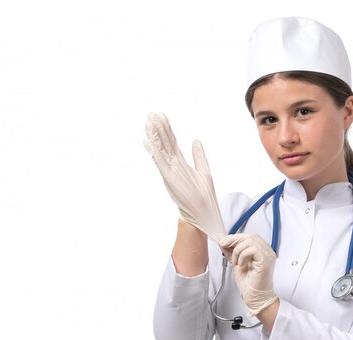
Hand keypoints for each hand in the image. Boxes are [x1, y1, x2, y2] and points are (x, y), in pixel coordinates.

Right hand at [144, 112, 225, 241]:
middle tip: (151, 114)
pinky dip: (154, 153)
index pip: (172, 142)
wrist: (203, 214)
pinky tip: (148, 143)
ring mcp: (171, 172)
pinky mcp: (170, 179)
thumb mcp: (204, 171)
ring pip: (161, 150)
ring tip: (148, 123)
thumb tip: (195, 140)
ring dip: (154, 137)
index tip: (161, 116)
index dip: (166, 129)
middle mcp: (173, 166)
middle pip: (164, 143)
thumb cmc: (204, 196)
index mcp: (181, 163)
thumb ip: (199, 156)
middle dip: (158, 128)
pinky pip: (160, 163)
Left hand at [219, 234, 277, 315]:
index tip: (224, 241)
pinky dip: (243, 255)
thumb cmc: (250, 284)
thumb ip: (232, 252)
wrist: (255, 298)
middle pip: (250, 236)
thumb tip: (224, 242)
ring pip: (250, 241)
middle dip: (234, 240)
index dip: (235, 237)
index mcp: (261, 250)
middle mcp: (267, 251)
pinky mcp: (266, 261)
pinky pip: (253, 249)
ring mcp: (268, 255)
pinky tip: (241, 264)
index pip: (249, 236)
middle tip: (224, 245)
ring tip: (236, 261)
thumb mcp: (237, 263)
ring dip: (238, 250)